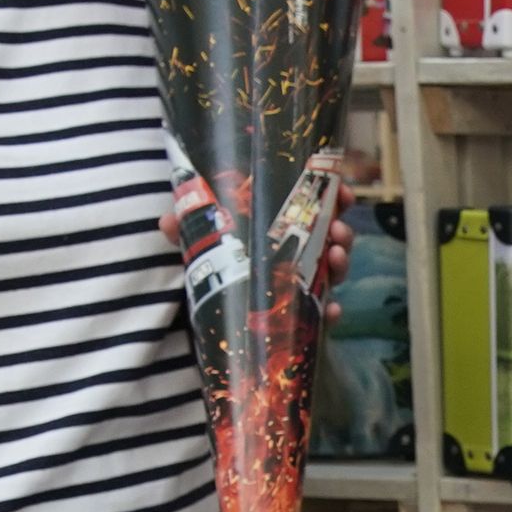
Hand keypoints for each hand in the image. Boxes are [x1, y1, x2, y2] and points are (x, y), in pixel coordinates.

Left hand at [154, 206, 354, 308]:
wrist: (222, 321)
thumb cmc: (222, 271)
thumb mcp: (204, 247)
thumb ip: (188, 232)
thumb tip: (167, 220)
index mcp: (285, 229)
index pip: (317, 208)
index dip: (335, 198)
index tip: (344, 191)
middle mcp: (302, 254)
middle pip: (333, 238)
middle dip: (343, 231)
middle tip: (339, 229)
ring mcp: (307, 285)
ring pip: (335, 271)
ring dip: (341, 263)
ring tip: (334, 257)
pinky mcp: (305, 315)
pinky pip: (324, 314)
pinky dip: (331, 312)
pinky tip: (331, 310)